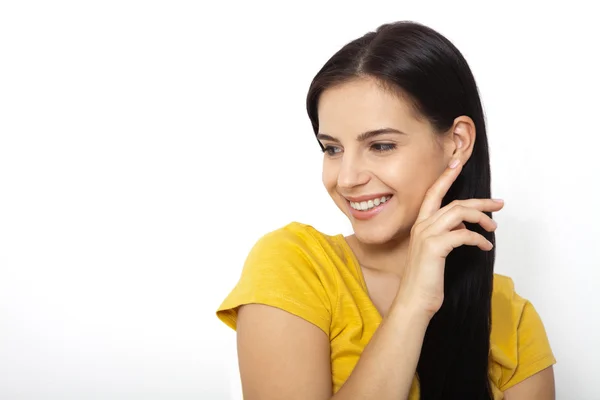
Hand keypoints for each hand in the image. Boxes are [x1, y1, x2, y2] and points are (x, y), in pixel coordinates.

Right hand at [395, 159, 503, 317]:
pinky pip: (464, 234)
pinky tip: (485, 246)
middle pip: (455, 203)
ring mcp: (427, 235)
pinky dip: (479, 238)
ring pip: (460, 213)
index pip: (433, 193)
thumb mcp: (435, 253)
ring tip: (494, 227)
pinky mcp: (435, 247)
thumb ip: (446, 236)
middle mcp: (422, 226)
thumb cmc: (425, 280)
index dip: (446, 176)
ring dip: (482, 217)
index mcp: (420, 225)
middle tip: (499, 203)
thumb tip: (464, 227)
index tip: (458, 162)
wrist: (414, 301)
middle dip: (480, 201)